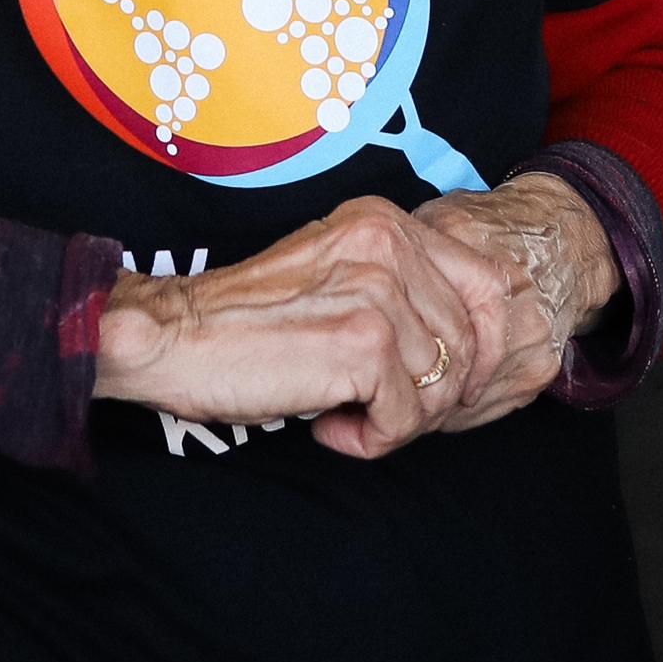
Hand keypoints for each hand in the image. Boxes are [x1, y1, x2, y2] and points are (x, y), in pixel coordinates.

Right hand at [92, 178, 623, 460]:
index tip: (440, 386)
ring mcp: (380, 290)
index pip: (490, 285)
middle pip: (470, 344)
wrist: (173, 339)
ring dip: (398, 420)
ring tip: (345, 415)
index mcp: (386, 222)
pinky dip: (371, 439)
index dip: (480, 349)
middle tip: (378, 411)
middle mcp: (390, 244)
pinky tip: (326, 426)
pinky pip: (406, 417)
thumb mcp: (336, 280)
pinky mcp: (363, 343)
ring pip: (442, 385)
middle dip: (433, 395)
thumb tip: (480, 344)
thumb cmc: (249, 325)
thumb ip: (403, 290)